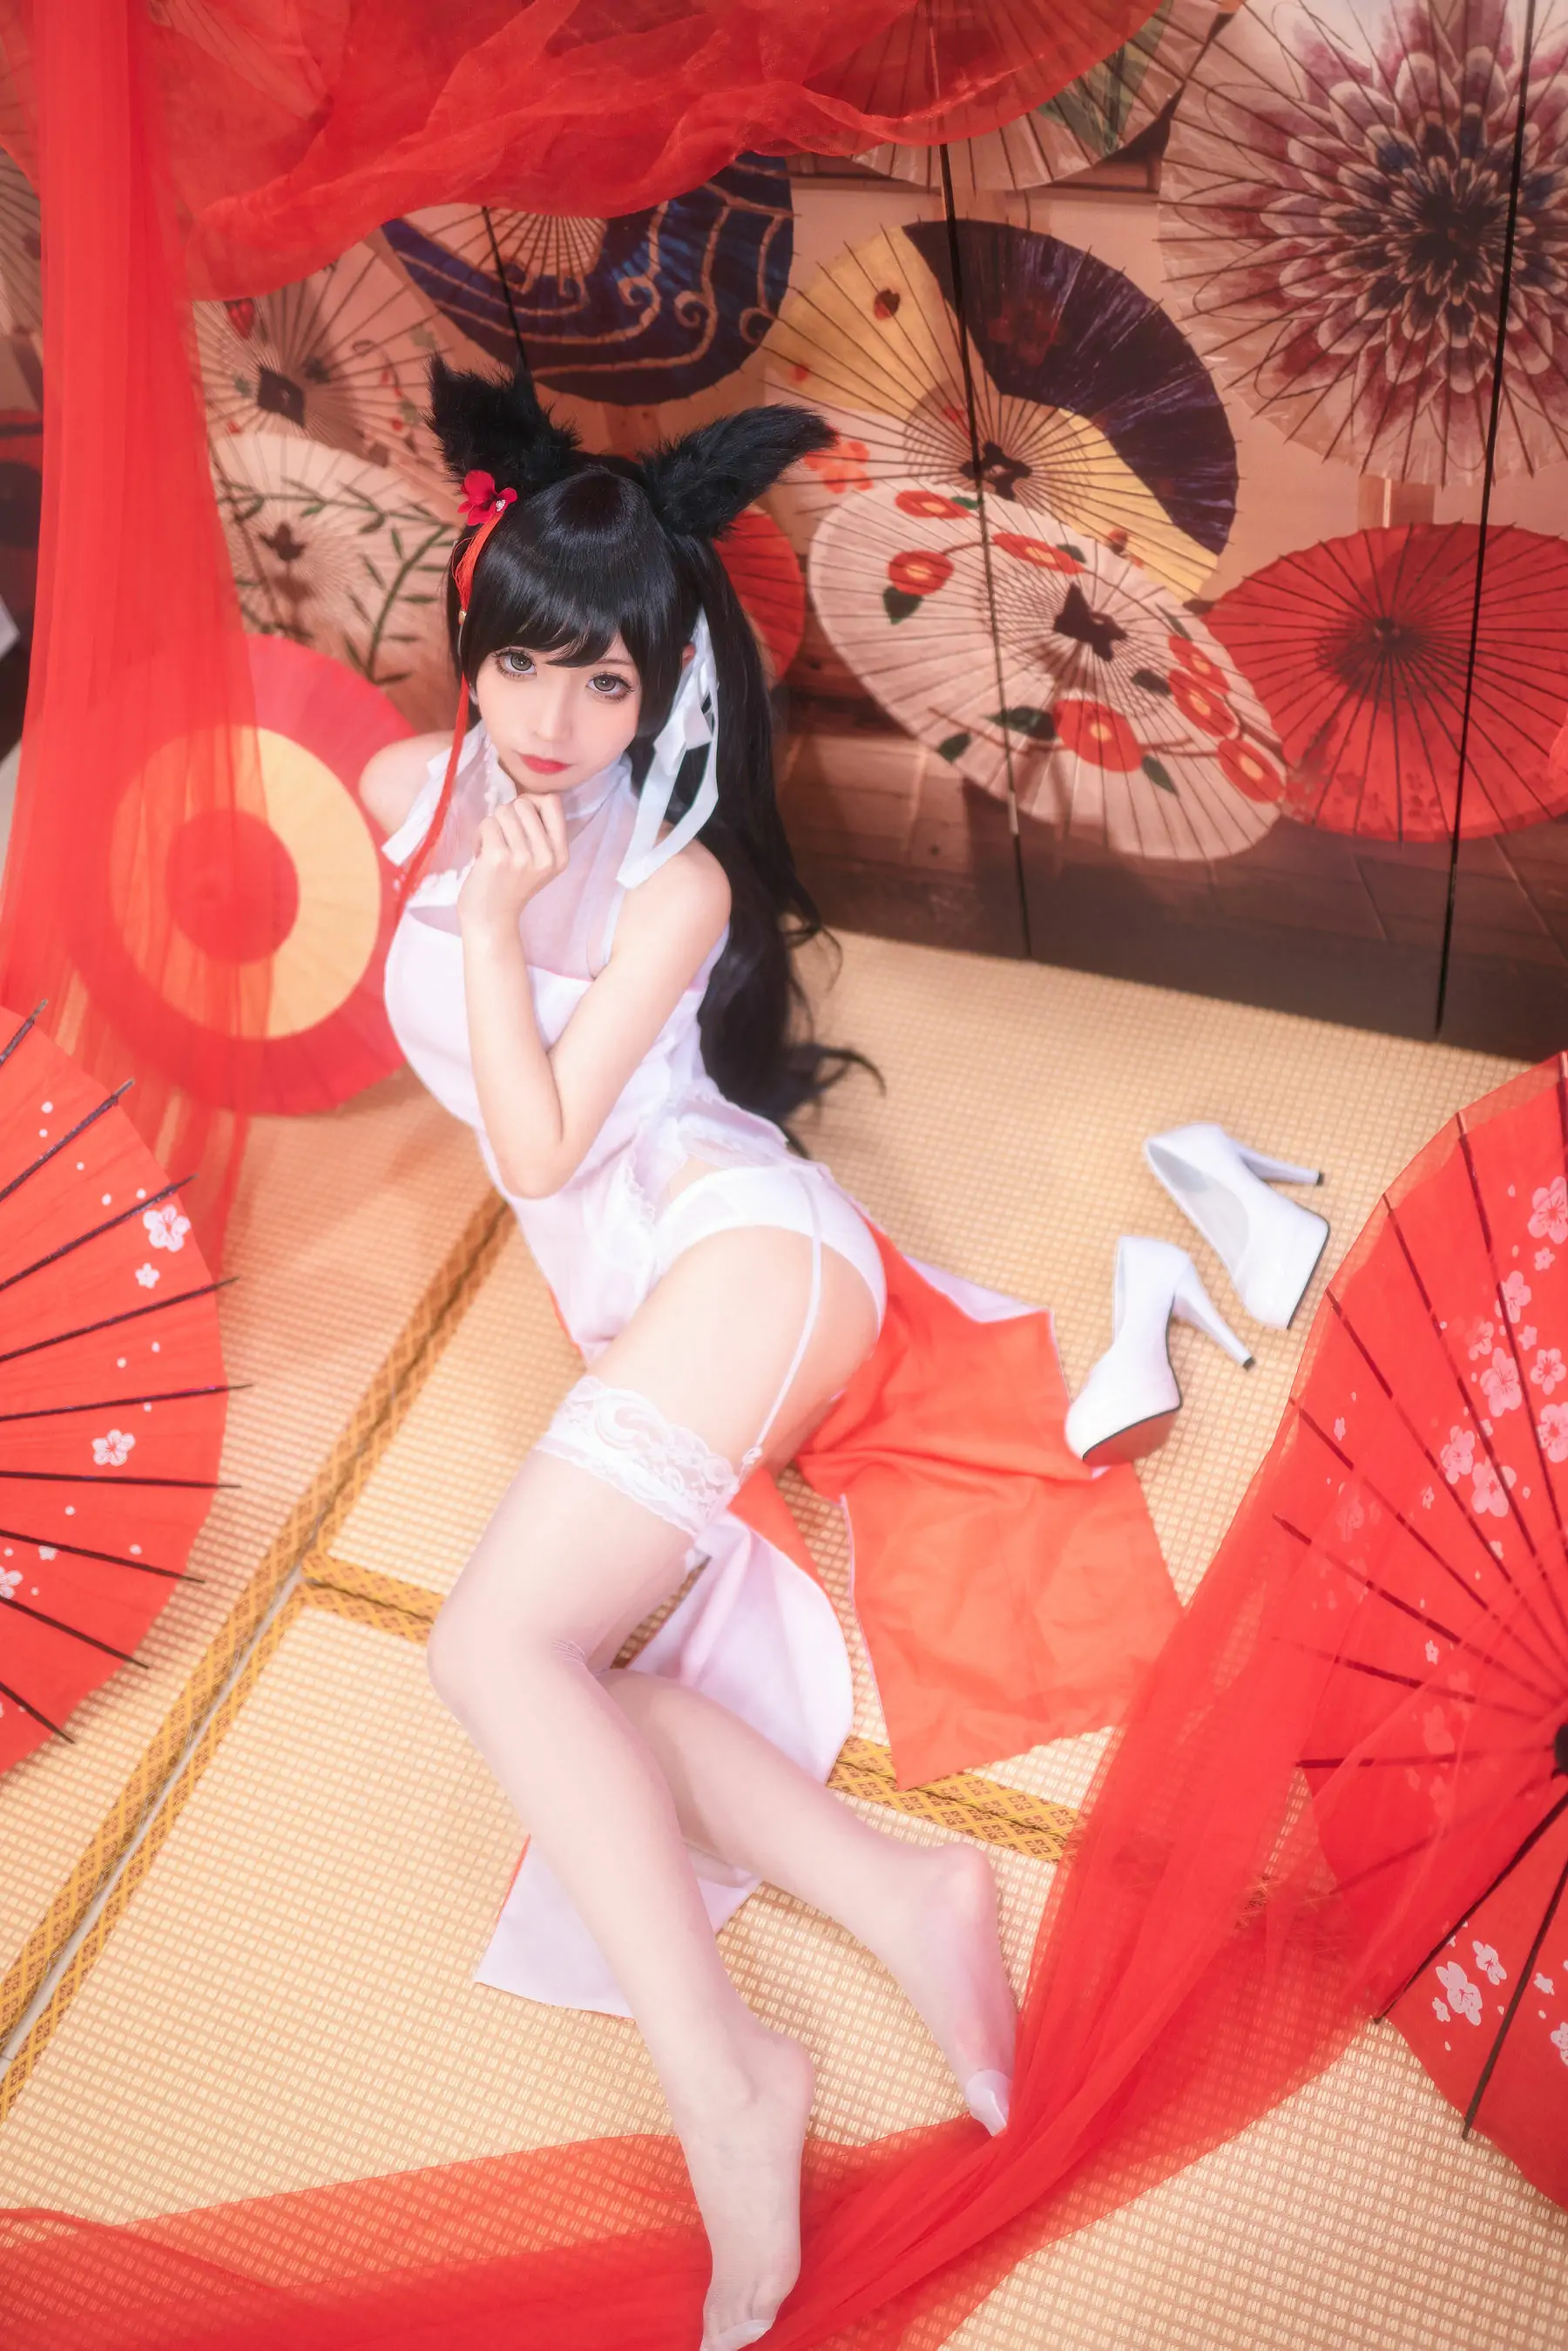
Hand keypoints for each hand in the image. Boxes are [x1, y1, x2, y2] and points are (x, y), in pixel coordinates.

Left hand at [457, 791, 569, 940]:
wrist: (491, 919)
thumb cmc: (510, 886)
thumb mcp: (539, 862)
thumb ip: (540, 832)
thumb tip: (525, 797)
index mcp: (560, 854)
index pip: (553, 802)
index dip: (532, 802)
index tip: (520, 819)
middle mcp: (547, 855)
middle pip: (523, 803)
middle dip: (507, 815)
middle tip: (503, 839)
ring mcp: (523, 857)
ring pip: (503, 811)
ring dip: (492, 825)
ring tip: (492, 847)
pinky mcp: (499, 857)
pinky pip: (487, 823)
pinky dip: (479, 835)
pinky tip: (481, 854)